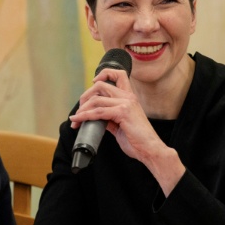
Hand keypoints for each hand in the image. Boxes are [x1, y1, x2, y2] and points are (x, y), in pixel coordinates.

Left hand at [69, 68, 184, 194]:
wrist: (149, 150)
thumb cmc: (137, 140)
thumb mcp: (120, 124)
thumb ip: (108, 117)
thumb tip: (93, 116)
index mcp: (129, 97)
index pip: (118, 74)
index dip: (103, 74)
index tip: (92, 82)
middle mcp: (128, 97)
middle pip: (100, 86)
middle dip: (85, 97)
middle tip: (78, 111)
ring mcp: (126, 103)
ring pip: (96, 100)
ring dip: (82, 110)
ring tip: (75, 120)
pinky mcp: (123, 112)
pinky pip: (98, 112)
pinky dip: (84, 116)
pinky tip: (77, 120)